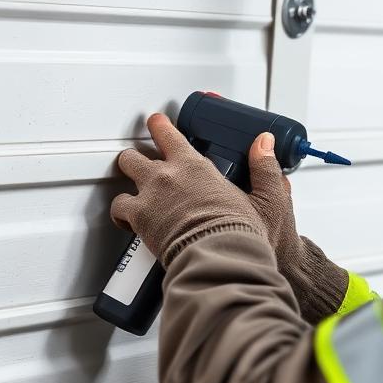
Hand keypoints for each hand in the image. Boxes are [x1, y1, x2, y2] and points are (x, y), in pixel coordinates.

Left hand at [112, 113, 271, 265]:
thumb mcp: (264, 199)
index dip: (160, 127)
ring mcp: (150, 195)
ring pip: (124, 175)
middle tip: (139, 158)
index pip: (169, 135)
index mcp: (195, 166)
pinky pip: (118, 208)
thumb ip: (264, 168)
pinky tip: (127, 218)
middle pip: (136, 154)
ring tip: (132, 187)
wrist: (219, 259)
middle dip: (136, 156)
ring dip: (126, 179)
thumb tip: (264, 143)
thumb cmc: (238, 235)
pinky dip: (121, 213)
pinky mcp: (139, 217)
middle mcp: (168, 175)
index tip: (158, 123)